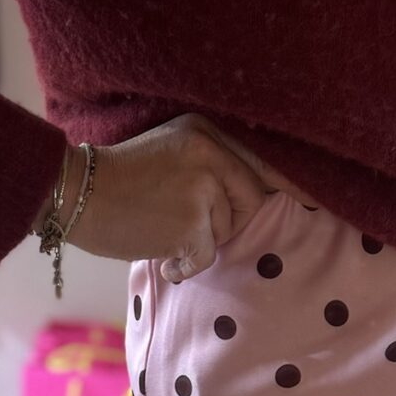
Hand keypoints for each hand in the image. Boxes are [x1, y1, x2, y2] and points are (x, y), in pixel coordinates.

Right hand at [54, 115, 303, 283]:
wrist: (74, 194)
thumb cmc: (121, 181)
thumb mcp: (173, 153)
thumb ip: (215, 166)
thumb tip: (267, 194)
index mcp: (208, 130)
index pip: (266, 160)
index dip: (295, 183)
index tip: (320, 200)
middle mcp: (212, 152)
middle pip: (252, 201)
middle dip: (226, 221)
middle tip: (182, 218)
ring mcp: (203, 187)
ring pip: (227, 231)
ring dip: (198, 242)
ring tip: (159, 226)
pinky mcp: (192, 222)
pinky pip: (206, 256)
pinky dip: (183, 264)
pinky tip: (156, 250)